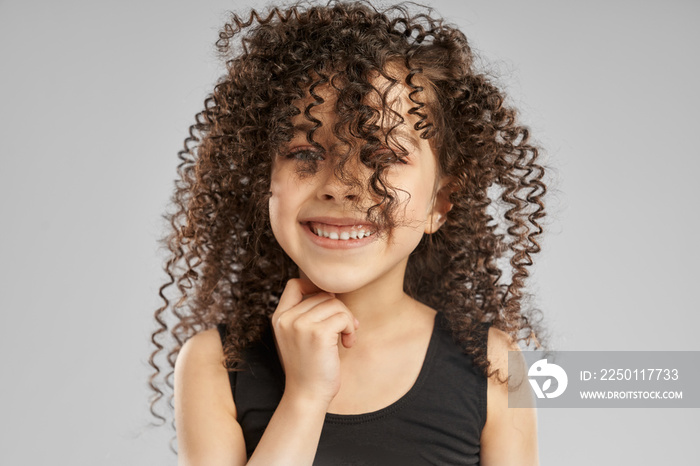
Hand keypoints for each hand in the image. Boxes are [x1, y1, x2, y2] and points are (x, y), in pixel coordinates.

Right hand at [271, 278, 358, 407]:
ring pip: (335, 304)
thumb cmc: (309, 367)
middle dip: (338, 310)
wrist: (307, 396)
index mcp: (279, 317)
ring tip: (346, 339)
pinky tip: (348, 344)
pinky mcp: (318, 334)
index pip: (295, 284)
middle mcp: (286, 318)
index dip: (316, 288)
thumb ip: (307, 314)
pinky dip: (351, 329)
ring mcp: (300, 325)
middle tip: (343, 330)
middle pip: (322, 294)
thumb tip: (333, 292)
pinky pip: (343, 317)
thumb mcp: (299, 336)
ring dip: (347, 320)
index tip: (329, 305)